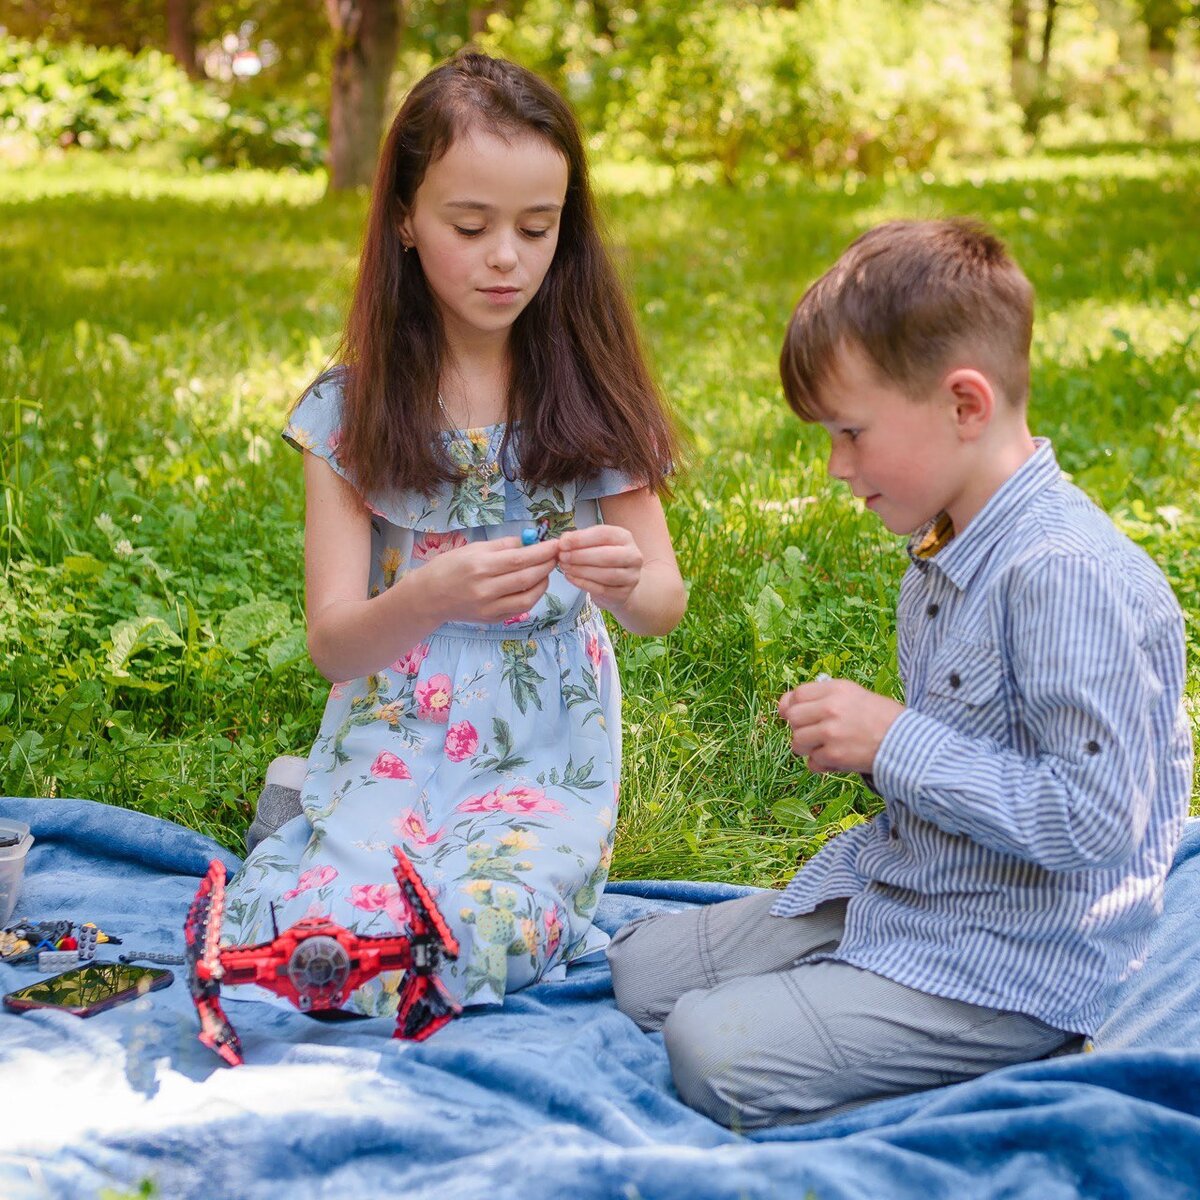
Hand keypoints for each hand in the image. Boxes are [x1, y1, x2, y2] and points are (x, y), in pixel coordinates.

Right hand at [418, 536, 558, 623]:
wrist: (429, 596)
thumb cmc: (450, 567)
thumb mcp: (473, 548)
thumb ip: (503, 545)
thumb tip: (530, 542)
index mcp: (480, 566)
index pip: (520, 559)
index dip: (542, 552)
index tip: (556, 544)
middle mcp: (486, 589)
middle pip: (527, 577)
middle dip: (547, 565)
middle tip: (556, 555)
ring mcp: (490, 607)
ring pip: (528, 597)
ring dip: (543, 582)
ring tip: (545, 570)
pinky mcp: (492, 619)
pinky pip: (520, 608)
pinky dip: (532, 596)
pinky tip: (533, 584)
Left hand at [556, 525, 642, 612]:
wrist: (619, 584)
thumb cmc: (604, 559)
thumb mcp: (594, 544)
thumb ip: (580, 540)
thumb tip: (564, 540)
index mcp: (625, 538)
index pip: (604, 534)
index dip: (581, 538)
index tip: (563, 543)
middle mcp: (633, 556)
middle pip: (606, 556)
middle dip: (580, 556)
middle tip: (562, 556)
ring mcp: (631, 576)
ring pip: (605, 574)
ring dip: (580, 570)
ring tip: (564, 567)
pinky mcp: (624, 594)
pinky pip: (601, 589)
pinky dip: (582, 583)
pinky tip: (570, 577)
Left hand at [777, 677, 903, 773]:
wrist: (907, 742)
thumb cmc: (883, 719)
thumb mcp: (855, 695)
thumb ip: (825, 698)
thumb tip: (788, 706)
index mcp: (836, 689)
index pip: (797, 694)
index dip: (790, 706)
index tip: (791, 714)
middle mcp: (830, 708)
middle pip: (793, 718)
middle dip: (798, 728)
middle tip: (812, 734)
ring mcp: (831, 732)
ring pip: (797, 741)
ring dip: (807, 748)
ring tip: (823, 748)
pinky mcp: (834, 755)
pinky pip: (812, 762)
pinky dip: (821, 765)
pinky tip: (835, 761)